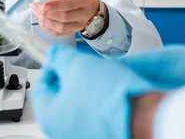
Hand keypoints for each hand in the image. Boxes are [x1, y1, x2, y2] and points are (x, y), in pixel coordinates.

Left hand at [30, 0, 99, 35]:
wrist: (91, 9)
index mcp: (84, 0)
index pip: (69, 4)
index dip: (55, 5)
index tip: (42, 5)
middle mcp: (83, 15)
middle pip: (64, 17)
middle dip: (47, 13)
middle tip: (35, 6)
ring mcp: (79, 25)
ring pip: (61, 27)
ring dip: (45, 21)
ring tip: (36, 12)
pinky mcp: (73, 32)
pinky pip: (58, 33)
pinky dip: (47, 27)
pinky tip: (41, 20)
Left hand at [31, 44, 152, 138]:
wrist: (143, 115)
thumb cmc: (109, 95)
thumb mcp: (77, 64)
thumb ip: (59, 57)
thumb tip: (54, 55)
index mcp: (50, 117)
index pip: (41, 86)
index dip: (53, 67)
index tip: (64, 59)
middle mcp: (62, 132)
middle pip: (59, 98)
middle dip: (71, 79)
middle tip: (85, 68)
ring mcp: (82, 136)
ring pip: (77, 107)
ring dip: (86, 91)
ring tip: (100, 80)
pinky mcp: (99, 135)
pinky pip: (93, 116)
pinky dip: (98, 104)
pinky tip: (109, 94)